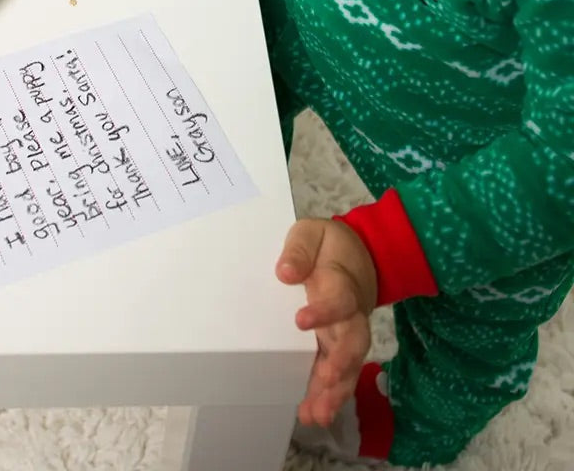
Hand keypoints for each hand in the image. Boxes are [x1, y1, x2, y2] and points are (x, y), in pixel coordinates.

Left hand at [276, 218, 377, 427]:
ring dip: (335, 390)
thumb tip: (285, 272)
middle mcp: (350, 313)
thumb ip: (300, 249)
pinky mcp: (340, 345)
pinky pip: (340, 372)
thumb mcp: (312, 232)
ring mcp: (347, 332)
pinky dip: (331, 394)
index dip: (324, 311)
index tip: (301, 320)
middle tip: (325, 381)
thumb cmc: (329, 244)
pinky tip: (315, 413)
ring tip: (317, 413)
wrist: (361, 253)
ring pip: (348, 364)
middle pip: (353, 341)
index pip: (338, 299)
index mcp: (341, 282)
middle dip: (340, 364)